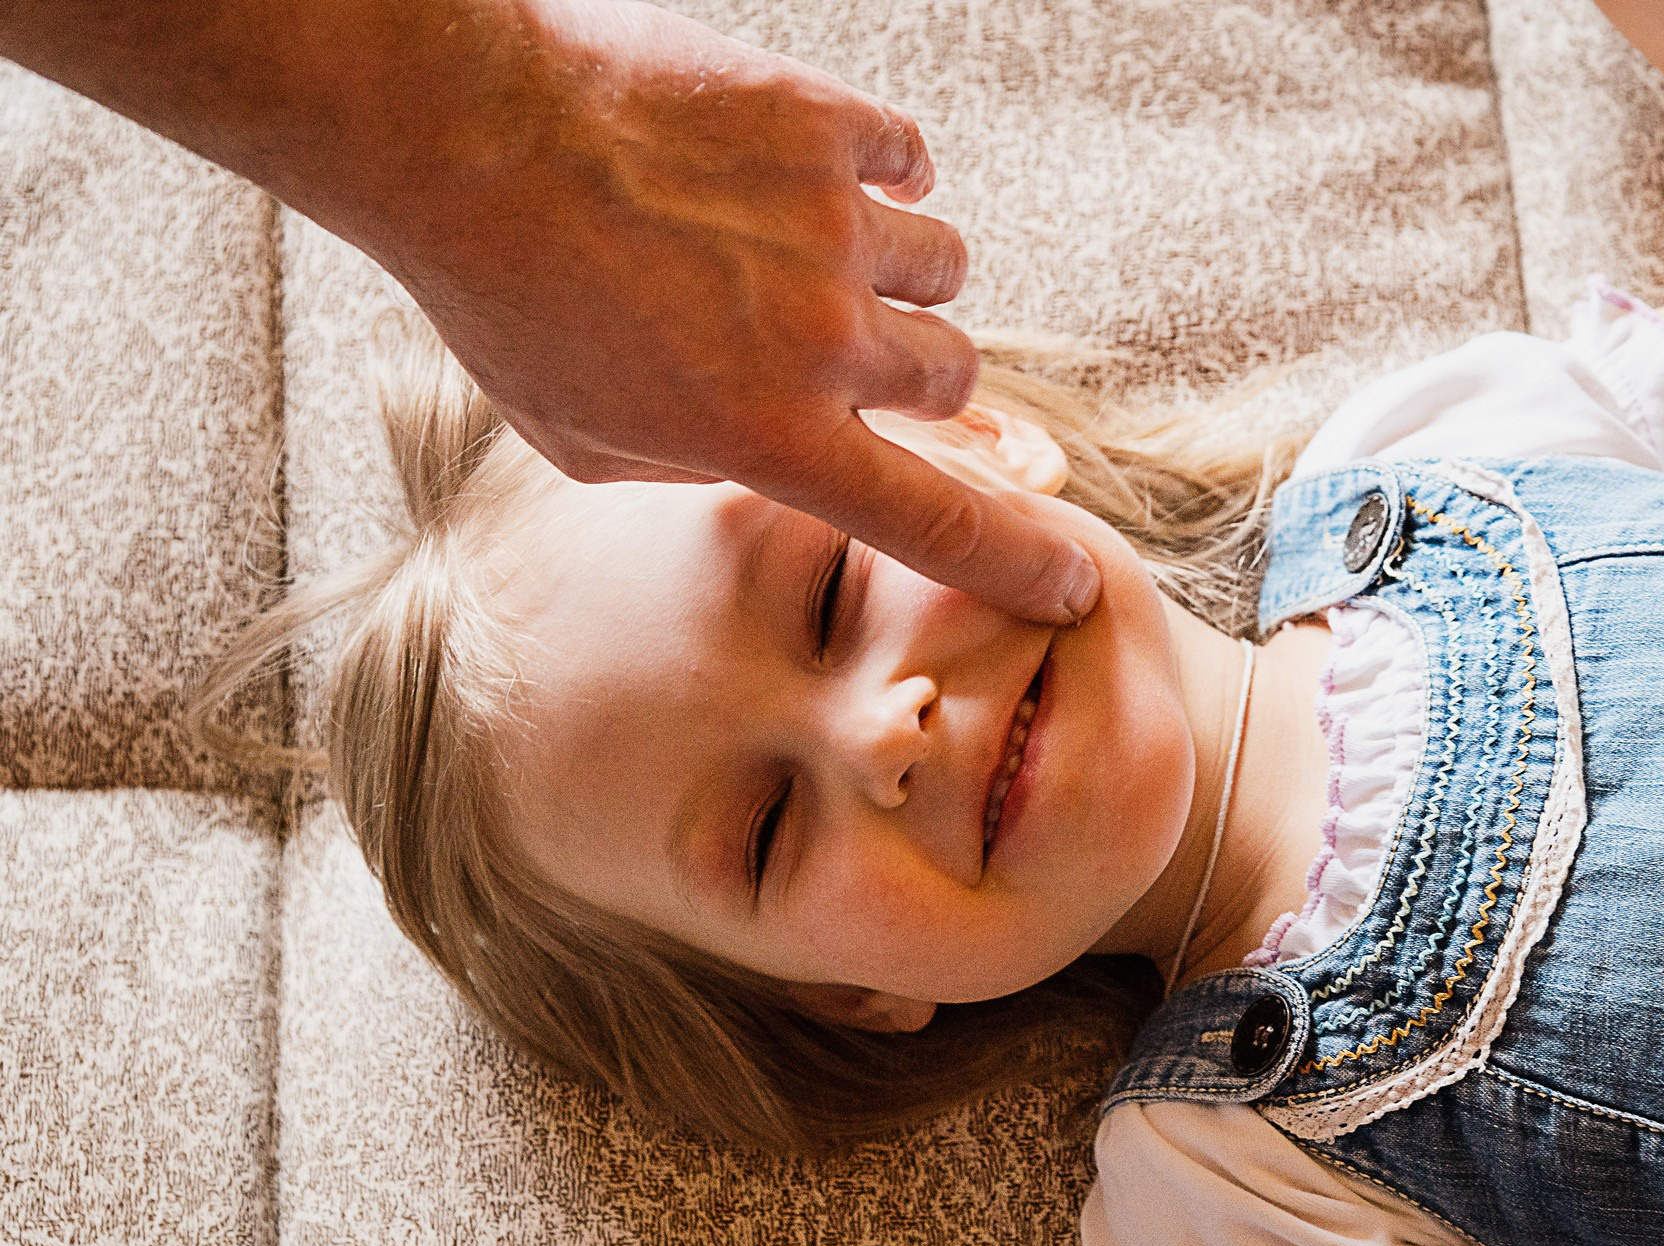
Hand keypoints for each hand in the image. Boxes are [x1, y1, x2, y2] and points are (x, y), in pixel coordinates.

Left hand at [0, 0, 1100, 623]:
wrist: (461, 132)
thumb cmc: (507, 301)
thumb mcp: (586, 446)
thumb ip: (701, 472)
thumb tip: (771, 460)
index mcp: (769, 436)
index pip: (936, 522)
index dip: (1020, 561)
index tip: (1075, 580)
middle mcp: (825, 338)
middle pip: (953, 377)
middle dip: (910, 372)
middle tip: (837, 343)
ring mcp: (835, 223)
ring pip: (944, 266)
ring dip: (894, 271)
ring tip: (806, 246)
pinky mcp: (824, 122)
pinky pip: (910, 158)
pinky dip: (878, 172)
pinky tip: (806, 171)